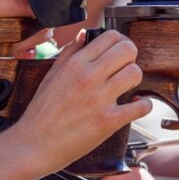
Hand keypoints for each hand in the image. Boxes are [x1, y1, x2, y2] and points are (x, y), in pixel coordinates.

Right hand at [10, 30, 151, 174]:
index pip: (110, 36)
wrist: (35, 144)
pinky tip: (135, 105)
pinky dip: (143, 105)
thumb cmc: (41, 113)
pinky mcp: (108, 121)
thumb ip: (69, 53)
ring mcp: (99, 99)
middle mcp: (88, 77)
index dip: (119, 42)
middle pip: (128, 50)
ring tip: (127, 86)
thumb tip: (84, 35)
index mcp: (75, 64)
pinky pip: (140, 106)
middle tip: (125, 67)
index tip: (118, 51)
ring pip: (135, 73)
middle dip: (130, 56)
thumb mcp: (51, 75)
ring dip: (135, 79)